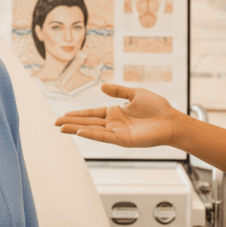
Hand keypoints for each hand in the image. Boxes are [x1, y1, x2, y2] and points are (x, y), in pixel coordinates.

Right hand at [54, 83, 178, 147]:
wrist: (171, 120)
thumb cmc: (157, 108)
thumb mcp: (136, 94)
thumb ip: (118, 91)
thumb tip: (101, 86)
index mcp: (115, 112)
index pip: (92, 113)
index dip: (78, 114)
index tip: (64, 115)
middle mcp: (114, 123)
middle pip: (88, 122)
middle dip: (71, 122)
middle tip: (54, 122)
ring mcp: (117, 132)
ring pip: (92, 130)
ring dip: (76, 129)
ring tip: (61, 128)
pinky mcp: (123, 140)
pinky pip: (104, 137)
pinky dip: (92, 135)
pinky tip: (80, 132)